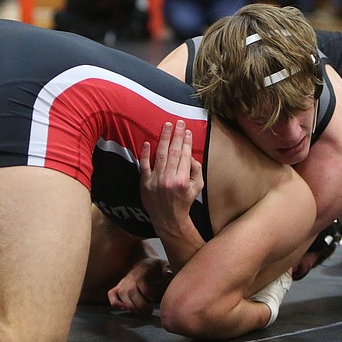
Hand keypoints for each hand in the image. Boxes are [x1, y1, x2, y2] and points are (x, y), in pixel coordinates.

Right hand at [108, 257, 173, 313]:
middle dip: (140, 305)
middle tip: (148, 311)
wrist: (142, 262)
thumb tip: (168, 273)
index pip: (142, 283)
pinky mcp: (117, 287)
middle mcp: (130, 278)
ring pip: (122, 296)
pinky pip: (112, 295)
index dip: (149, 293)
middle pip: (132, 292)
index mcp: (142, 272)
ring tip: (141, 312)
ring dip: (131, 307)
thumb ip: (166, 269)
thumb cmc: (154, 267)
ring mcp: (123, 283)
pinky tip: (124, 308)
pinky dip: (115, 303)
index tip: (154, 298)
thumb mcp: (162, 265)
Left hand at [139, 120, 203, 234]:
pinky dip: (145, 154)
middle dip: (177, 135)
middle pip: (173, 152)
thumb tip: (190, 155)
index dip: (186, 142)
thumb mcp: (197, 187)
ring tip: (167, 126)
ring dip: (164, 138)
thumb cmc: (184, 201)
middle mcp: (169, 180)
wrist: (168, 218)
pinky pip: (144, 166)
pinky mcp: (145, 183)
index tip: (187, 131)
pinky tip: (148, 142)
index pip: (185, 156)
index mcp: (183, 180)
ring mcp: (156, 181)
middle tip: (179, 123)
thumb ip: (196, 170)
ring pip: (160, 155)